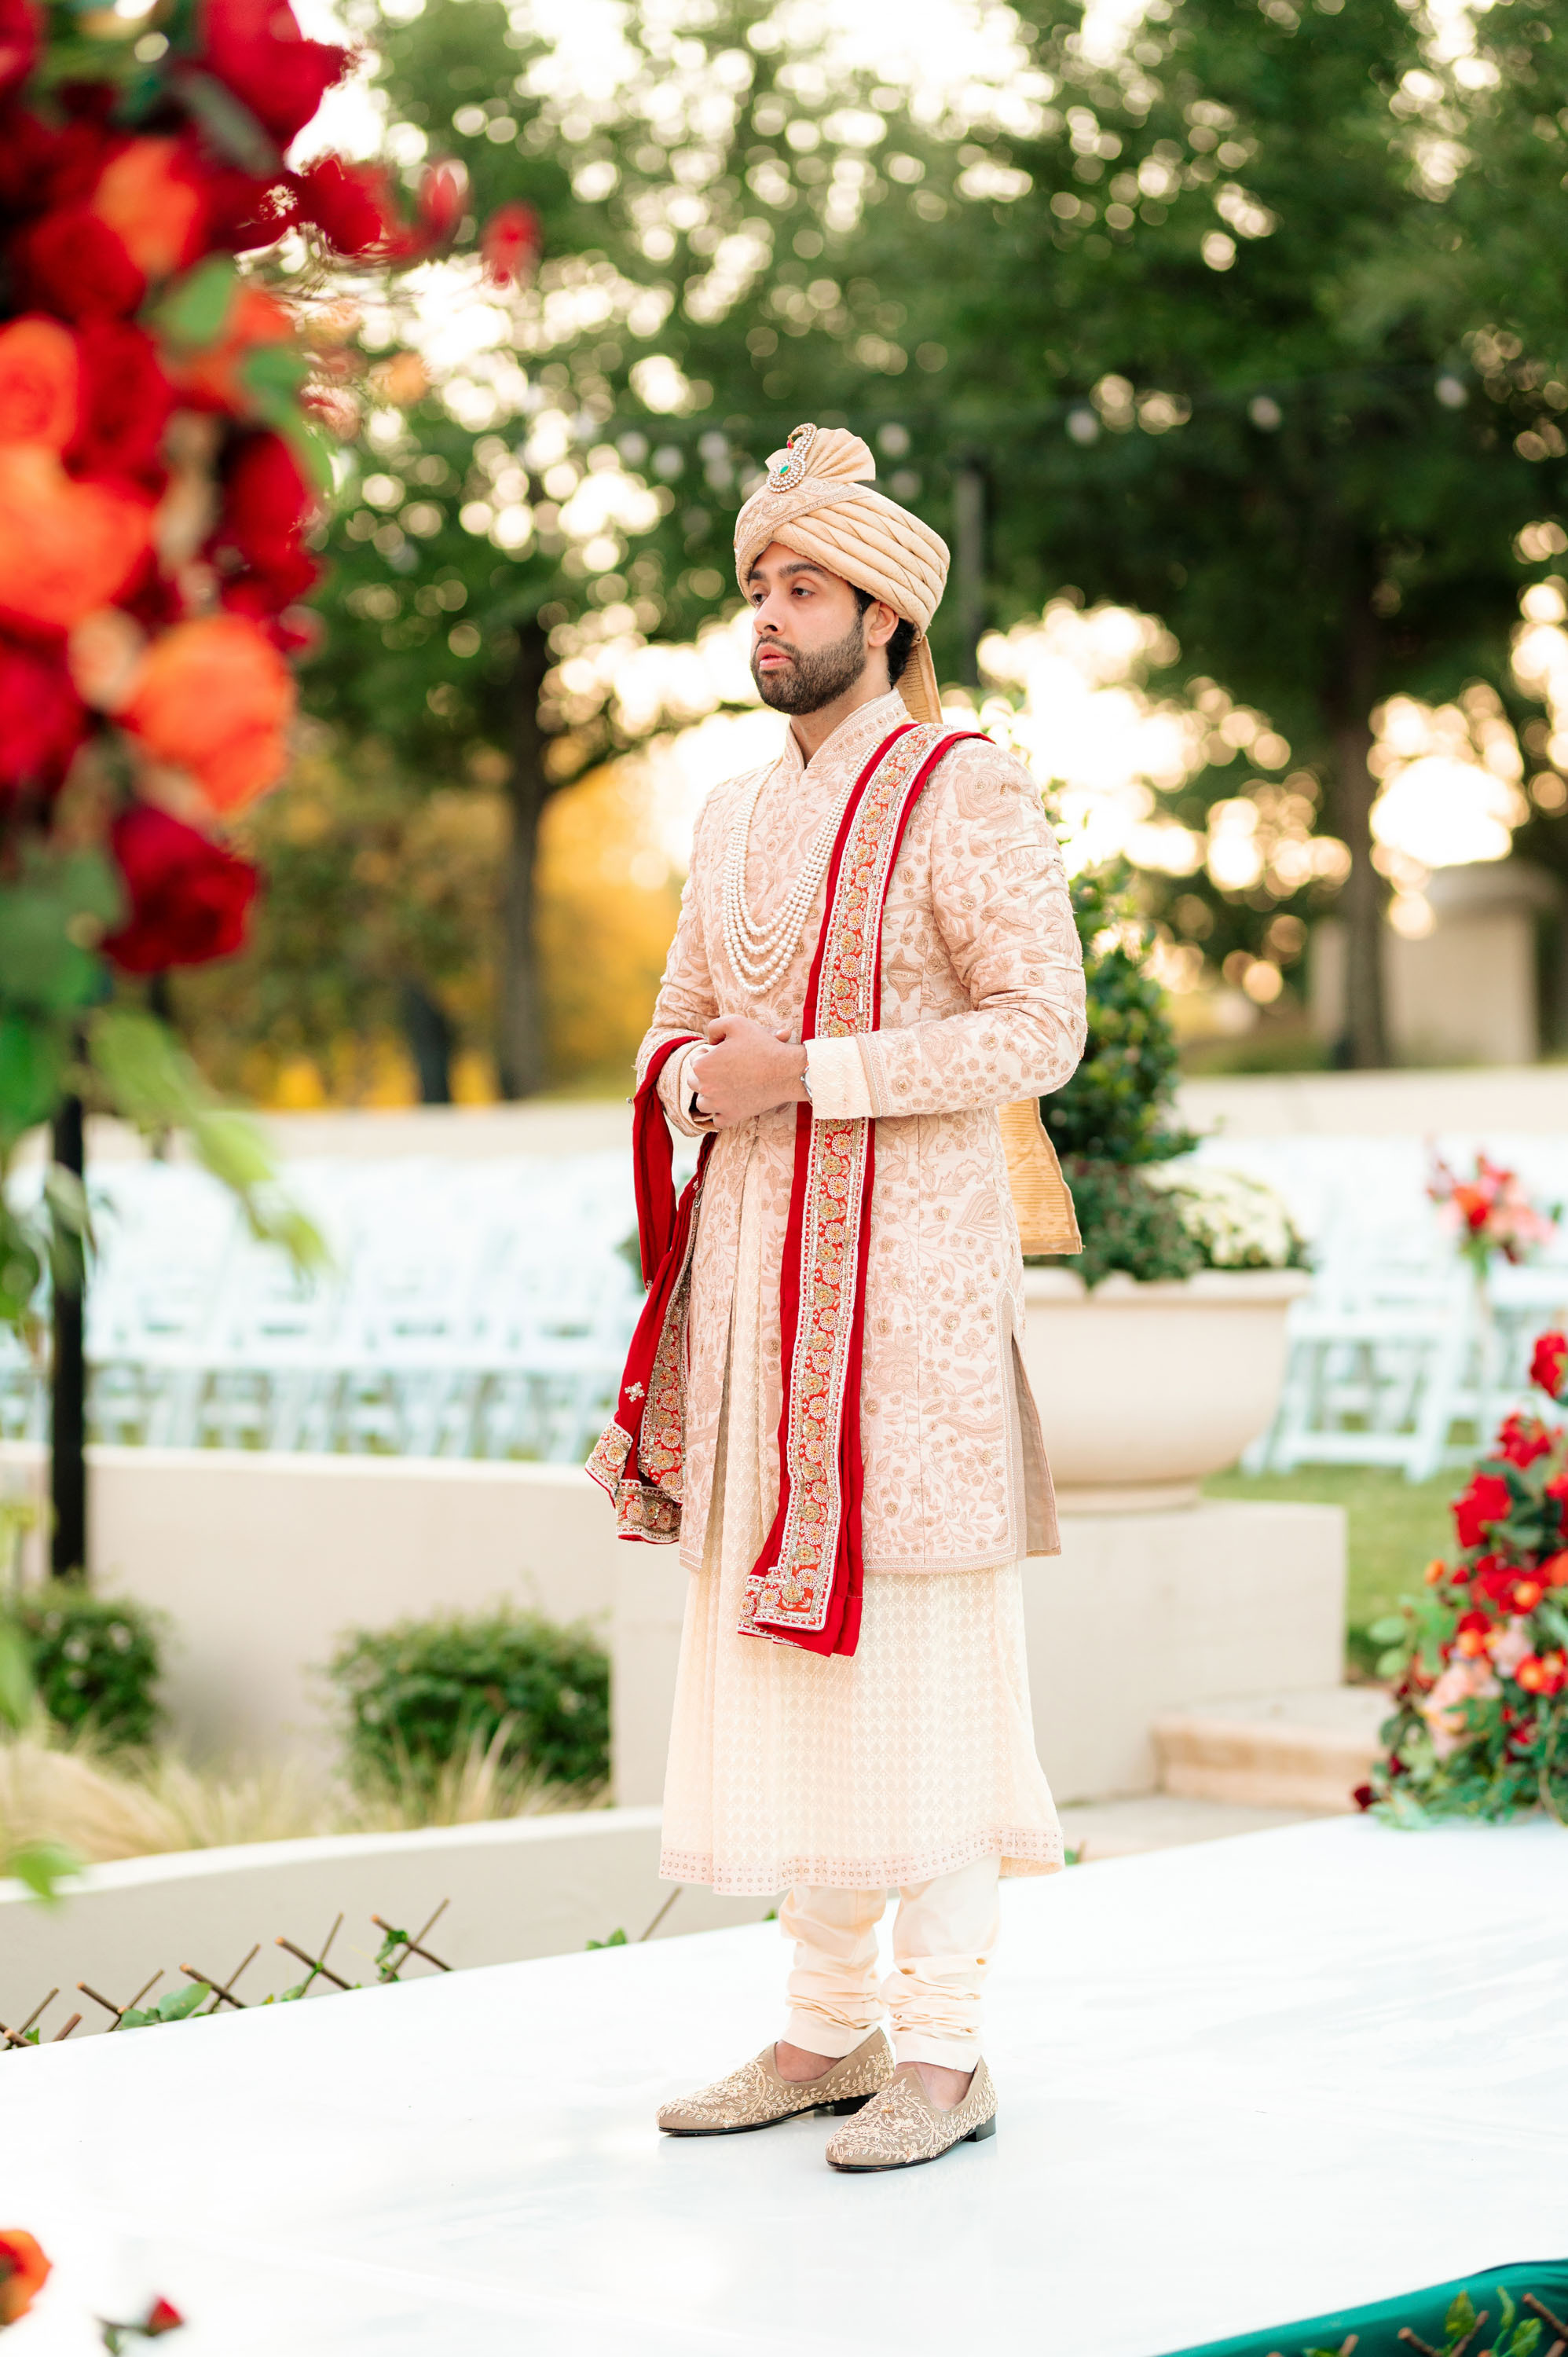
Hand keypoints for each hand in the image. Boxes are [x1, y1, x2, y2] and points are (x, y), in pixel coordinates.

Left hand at [691, 1015, 806, 1129]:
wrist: (786, 1070)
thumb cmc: (762, 1045)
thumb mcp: (736, 1023)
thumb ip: (715, 1027)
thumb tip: (709, 1040)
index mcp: (702, 1065)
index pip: (694, 1060)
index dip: (706, 1054)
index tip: (719, 1053)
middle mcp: (706, 1087)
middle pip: (694, 1082)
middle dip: (704, 1075)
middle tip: (720, 1069)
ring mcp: (719, 1105)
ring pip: (702, 1103)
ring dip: (708, 1095)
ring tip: (721, 1088)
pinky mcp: (733, 1116)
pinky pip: (717, 1121)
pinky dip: (720, 1114)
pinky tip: (728, 1105)